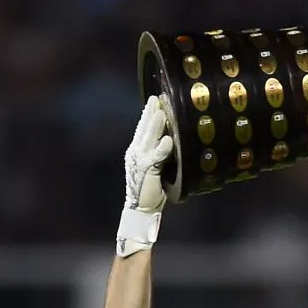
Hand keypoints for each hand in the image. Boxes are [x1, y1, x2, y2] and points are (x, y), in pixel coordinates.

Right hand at [117, 95, 173, 256]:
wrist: (141, 208)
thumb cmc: (151, 189)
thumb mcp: (155, 167)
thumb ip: (160, 154)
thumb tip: (171, 139)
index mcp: (137, 151)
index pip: (142, 129)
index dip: (148, 115)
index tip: (155, 101)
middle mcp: (135, 153)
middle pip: (144, 130)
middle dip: (150, 114)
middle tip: (157, 100)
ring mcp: (139, 161)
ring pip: (148, 139)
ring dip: (155, 126)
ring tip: (161, 112)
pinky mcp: (146, 171)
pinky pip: (155, 157)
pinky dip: (161, 149)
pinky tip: (167, 141)